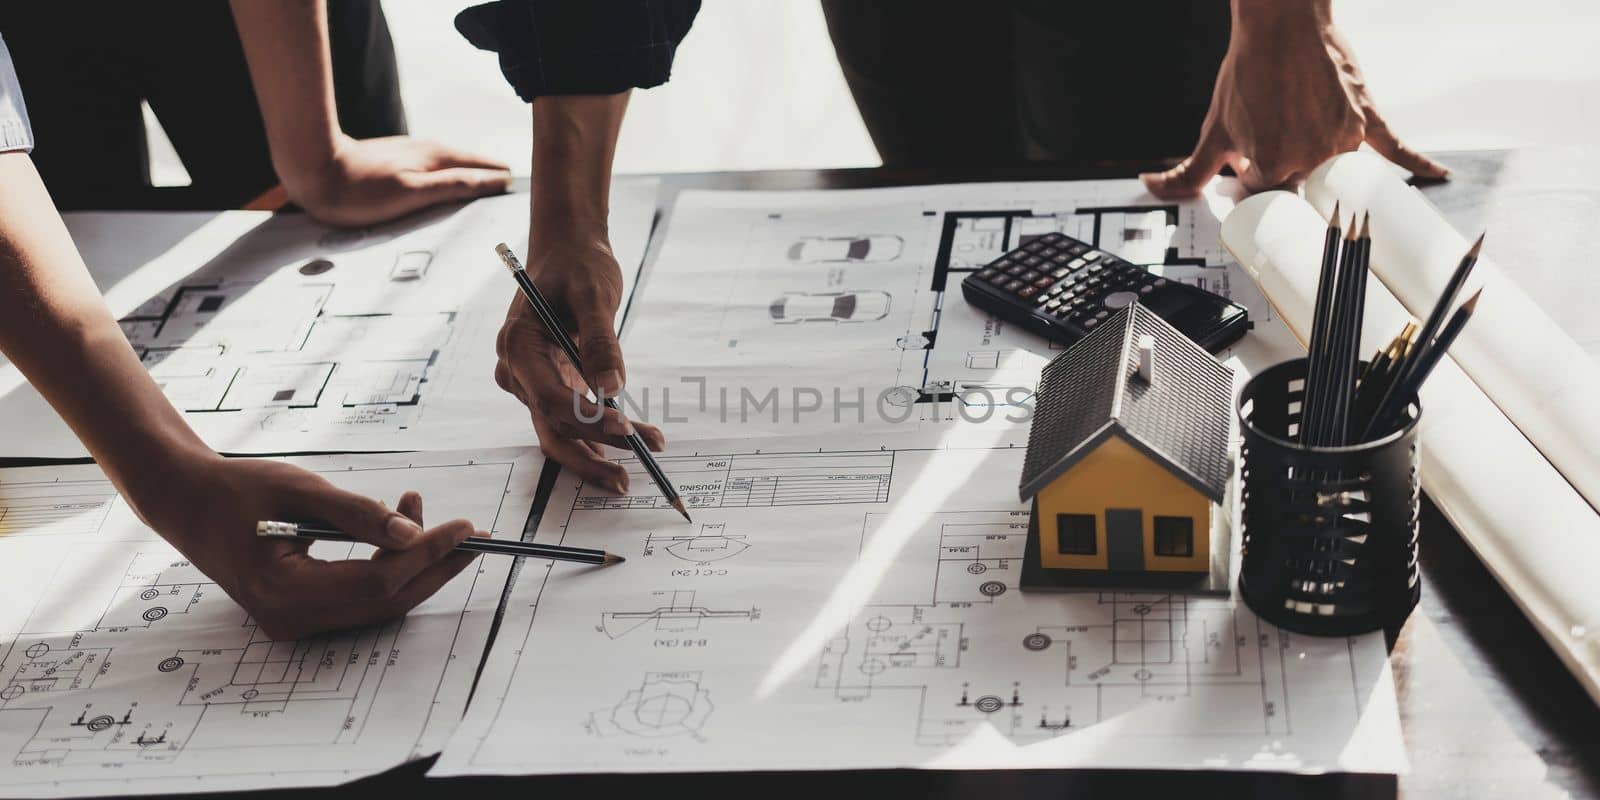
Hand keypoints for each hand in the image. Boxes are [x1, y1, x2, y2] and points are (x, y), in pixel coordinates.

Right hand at [141, 455, 483, 639]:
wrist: (189, 503)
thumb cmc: (237, 490)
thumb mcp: (301, 490)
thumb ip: (359, 514)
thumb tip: (415, 534)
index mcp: (283, 591)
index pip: (376, 584)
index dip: (426, 556)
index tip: (464, 527)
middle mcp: (290, 619)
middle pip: (384, 603)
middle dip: (433, 568)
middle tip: (471, 534)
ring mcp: (295, 622)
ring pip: (376, 604)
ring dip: (412, 565)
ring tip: (422, 512)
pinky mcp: (302, 612)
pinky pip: (359, 599)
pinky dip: (386, 569)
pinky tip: (397, 531)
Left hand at [281, 134, 511, 226]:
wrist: (313, 171)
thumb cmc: (359, 190)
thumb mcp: (415, 192)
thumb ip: (456, 185)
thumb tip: (496, 180)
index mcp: (438, 157)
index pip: (487, 168)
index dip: (506, 180)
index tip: (528, 193)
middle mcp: (428, 152)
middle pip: (473, 165)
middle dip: (495, 177)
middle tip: (519, 195)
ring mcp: (412, 156)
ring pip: (454, 166)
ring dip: (474, 178)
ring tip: (492, 192)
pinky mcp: (396, 163)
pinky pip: (436, 171)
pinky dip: (451, 179)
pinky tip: (449, 189)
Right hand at [493, 240, 664, 490]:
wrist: (567, 251)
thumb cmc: (578, 265)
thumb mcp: (594, 294)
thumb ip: (601, 342)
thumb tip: (613, 387)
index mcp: (518, 345)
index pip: (551, 397)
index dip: (589, 420)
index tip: (628, 430)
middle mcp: (517, 371)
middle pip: (551, 426)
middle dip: (591, 454)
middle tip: (627, 477)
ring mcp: (530, 382)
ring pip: (559, 430)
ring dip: (597, 451)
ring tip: (635, 468)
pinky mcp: (549, 385)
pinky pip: (569, 418)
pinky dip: (598, 434)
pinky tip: (628, 448)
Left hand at [1141, 3, 1446, 197]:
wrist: (1282, 23)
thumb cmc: (1248, 73)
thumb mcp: (1213, 129)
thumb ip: (1186, 171)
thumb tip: (1153, 187)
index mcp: (1273, 167)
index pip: (1266, 202)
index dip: (1252, 187)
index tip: (1247, 171)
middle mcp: (1313, 160)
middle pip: (1301, 190)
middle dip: (1284, 177)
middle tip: (1273, 144)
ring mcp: (1344, 141)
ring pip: (1336, 172)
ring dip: (1320, 164)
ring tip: (1302, 130)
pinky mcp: (1367, 120)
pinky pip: (1395, 147)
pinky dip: (1415, 162)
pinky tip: (1436, 175)